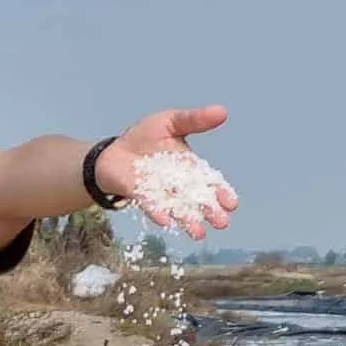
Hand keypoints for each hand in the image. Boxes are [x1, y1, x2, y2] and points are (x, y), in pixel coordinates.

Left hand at [94, 105, 237, 239]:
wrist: (113, 150)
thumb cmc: (144, 137)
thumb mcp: (172, 122)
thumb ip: (195, 119)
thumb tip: (222, 111)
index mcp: (189, 167)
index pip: (209, 182)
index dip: (221, 192)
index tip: (232, 204)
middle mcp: (177, 184)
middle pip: (197, 199)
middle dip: (209, 211)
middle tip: (222, 223)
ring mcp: (159, 192)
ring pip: (177, 207)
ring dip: (188, 220)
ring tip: (199, 234)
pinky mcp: (139, 194)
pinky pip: (150, 204)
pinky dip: (158, 212)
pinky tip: (166, 222)